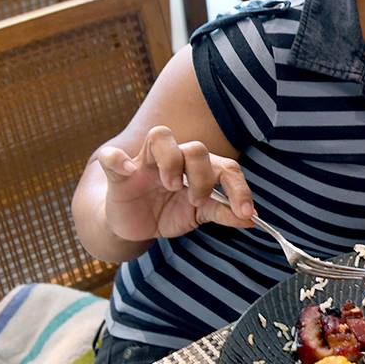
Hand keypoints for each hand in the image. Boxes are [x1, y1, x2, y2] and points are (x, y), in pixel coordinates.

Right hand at [94, 125, 255, 242]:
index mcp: (199, 169)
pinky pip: (112, 155)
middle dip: (202, 176)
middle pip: (196, 148)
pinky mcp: (118, 172)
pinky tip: (128, 172)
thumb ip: (223, 213)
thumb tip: (252, 219)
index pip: (225, 166)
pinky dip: (118, 160)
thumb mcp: (198, 216)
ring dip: (171, 161)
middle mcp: (175, 159)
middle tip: (197, 200)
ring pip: (161, 136)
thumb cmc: (169, 213)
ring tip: (172, 187)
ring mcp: (146, 162)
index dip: (239, 187)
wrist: (134, 227)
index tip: (246, 211)